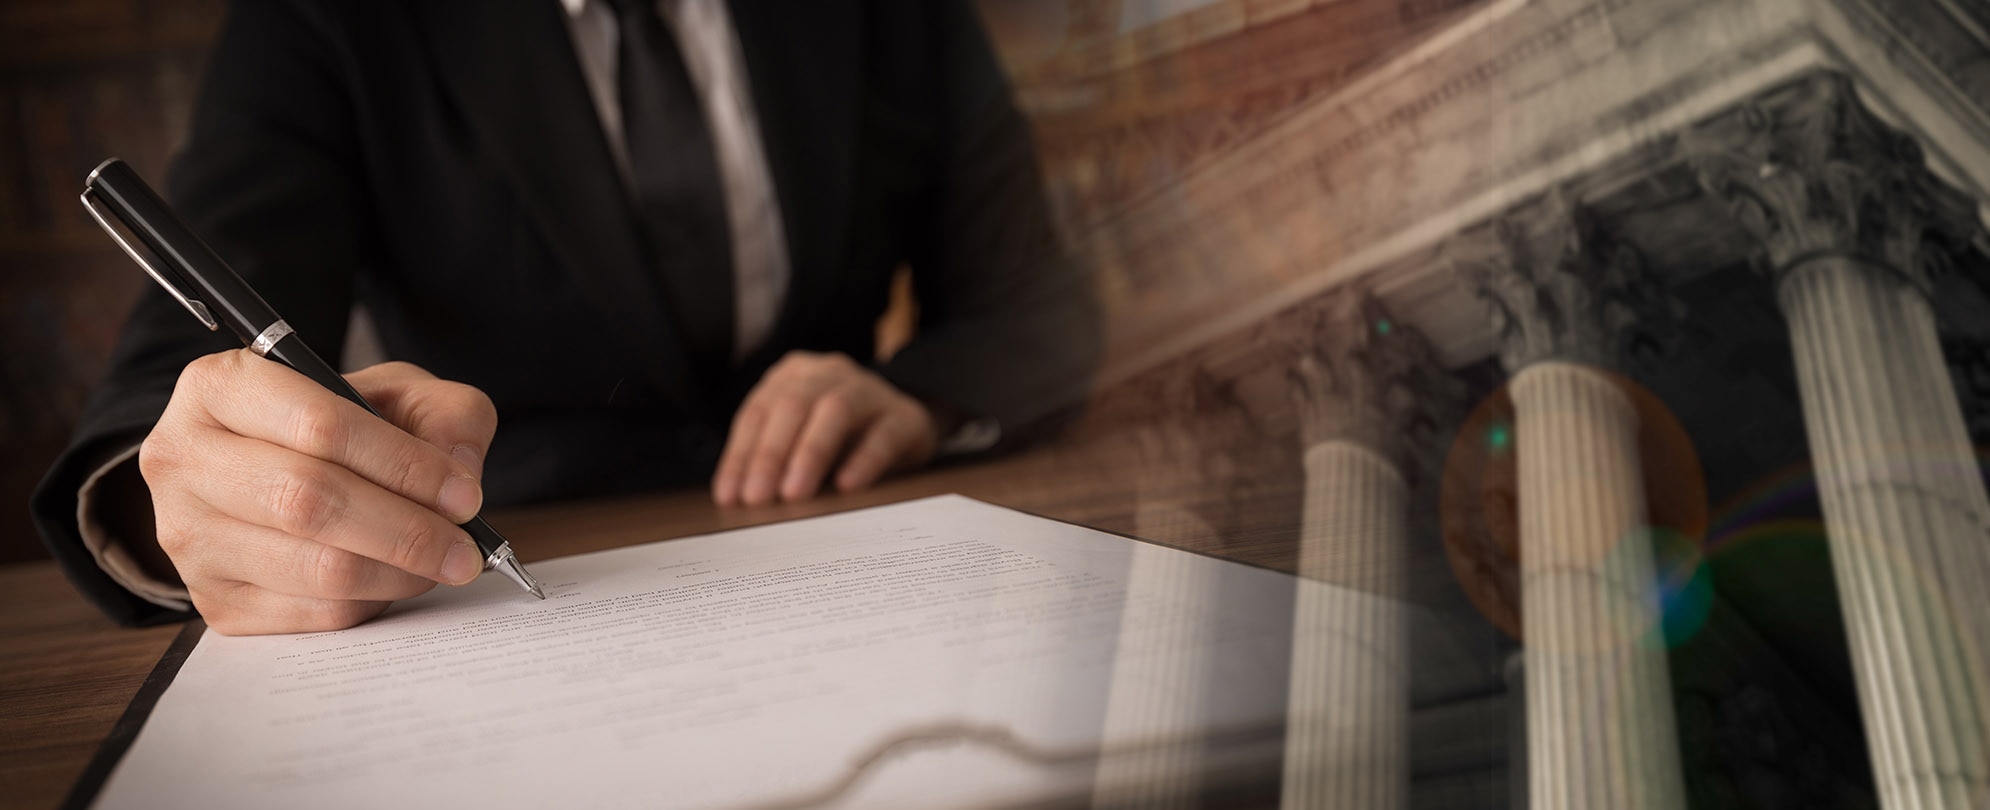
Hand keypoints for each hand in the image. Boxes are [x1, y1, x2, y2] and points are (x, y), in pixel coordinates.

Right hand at [140, 355, 497, 634]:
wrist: (274, 471)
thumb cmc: (337, 426)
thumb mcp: (395, 393)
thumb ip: (444, 414)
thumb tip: (459, 473)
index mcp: (220, 386)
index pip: (318, 426)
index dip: (403, 464)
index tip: (463, 494)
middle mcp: (183, 459)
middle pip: (309, 502)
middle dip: (407, 530)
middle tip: (466, 547)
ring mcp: (188, 537)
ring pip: (316, 567)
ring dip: (399, 572)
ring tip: (442, 561)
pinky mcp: (214, 601)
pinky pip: (313, 614)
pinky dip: (373, 602)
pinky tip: (394, 578)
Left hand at [713, 351, 938, 506]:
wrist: (904, 426)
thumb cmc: (840, 437)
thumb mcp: (799, 439)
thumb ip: (771, 460)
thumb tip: (737, 499)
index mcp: (793, 375)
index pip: (758, 412)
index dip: (741, 455)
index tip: (731, 496)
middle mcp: (829, 374)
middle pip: (793, 405)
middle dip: (770, 454)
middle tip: (758, 498)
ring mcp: (870, 390)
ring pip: (835, 411)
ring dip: (810, 453)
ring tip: (794, 494)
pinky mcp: (905, 416)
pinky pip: (883, 435)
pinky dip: (863, 460)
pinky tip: (847, 486)